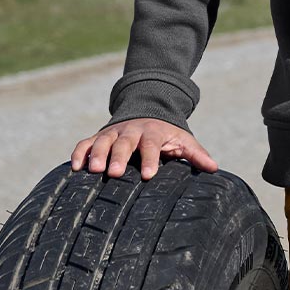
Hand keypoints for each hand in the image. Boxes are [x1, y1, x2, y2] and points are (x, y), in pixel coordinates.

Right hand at [70, 117, 219, 181]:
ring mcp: (112, 133)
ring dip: (96, 155)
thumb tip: (214, 168)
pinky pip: (85, 143)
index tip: (148, 175)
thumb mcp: (183, 141)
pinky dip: (79, 153)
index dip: (149, 159)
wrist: (146, 114)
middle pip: (123, 142)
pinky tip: (75, 168)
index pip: (150, 144)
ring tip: (93, 171)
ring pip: (101, 141)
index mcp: (152, 132)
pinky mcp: (98, 137)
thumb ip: (196, 154)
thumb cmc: (166, 136)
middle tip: (113, 173)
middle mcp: (130, 131)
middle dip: (118, 157)